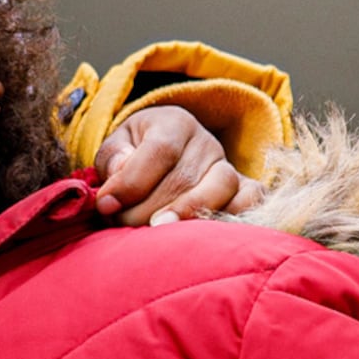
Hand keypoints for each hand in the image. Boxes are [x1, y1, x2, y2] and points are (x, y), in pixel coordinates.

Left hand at [93, 105, 261, 225]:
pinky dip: (232, 217)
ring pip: (221, 186)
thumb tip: (117, 184)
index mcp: (174, 123)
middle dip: (148, 208)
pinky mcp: (244, 188)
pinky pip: (251, 200)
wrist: (164, 153)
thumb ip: (113, 161)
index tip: (107, 205)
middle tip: (122, 225)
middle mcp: (206, 141)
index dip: (132, 182)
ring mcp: (228, 165)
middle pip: (185, 176)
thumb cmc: (134, 153)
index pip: (160, 150)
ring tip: (159, 231)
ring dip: (187, 213)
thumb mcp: (115, 148)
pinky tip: (202, 235)